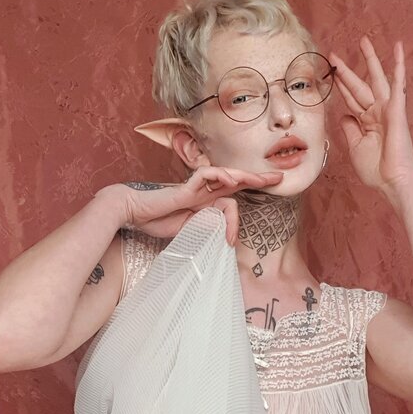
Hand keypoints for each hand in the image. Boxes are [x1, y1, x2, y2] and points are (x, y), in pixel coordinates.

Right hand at [113, 167, 283, 244]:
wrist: (133, 212)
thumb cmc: (157, 221)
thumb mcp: (190, 232)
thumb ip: (208, 231)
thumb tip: (224, 238)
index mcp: (206, 201)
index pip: (234, 194)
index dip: (251, 195)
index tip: (270, 193)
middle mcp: (204, 191)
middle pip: (237, 179)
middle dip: (259, 178)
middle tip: (279, 177)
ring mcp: (195, 187)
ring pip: (226, 176)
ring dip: (245, 178)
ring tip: (262, 179)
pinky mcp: (185, 186)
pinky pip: (206, 175)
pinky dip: (219, 176)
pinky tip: (229, 181)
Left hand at [328, 36, 412, 193]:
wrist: (391, 180)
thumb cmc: (376, 169)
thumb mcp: (355, 147)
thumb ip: (349, 129)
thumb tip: (344, 114)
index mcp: (366, 122)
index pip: (350, 99)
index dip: (340, 86)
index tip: (330, 73)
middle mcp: (377, 112)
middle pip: (359, 85)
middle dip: (347, 70)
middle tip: (334, 54)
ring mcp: (387, 109)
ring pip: (376, 79)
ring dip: (371, 59)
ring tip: (364, 40)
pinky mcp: (397, 109)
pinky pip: (398, 83)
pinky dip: (399, 65)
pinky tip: (398, 49)